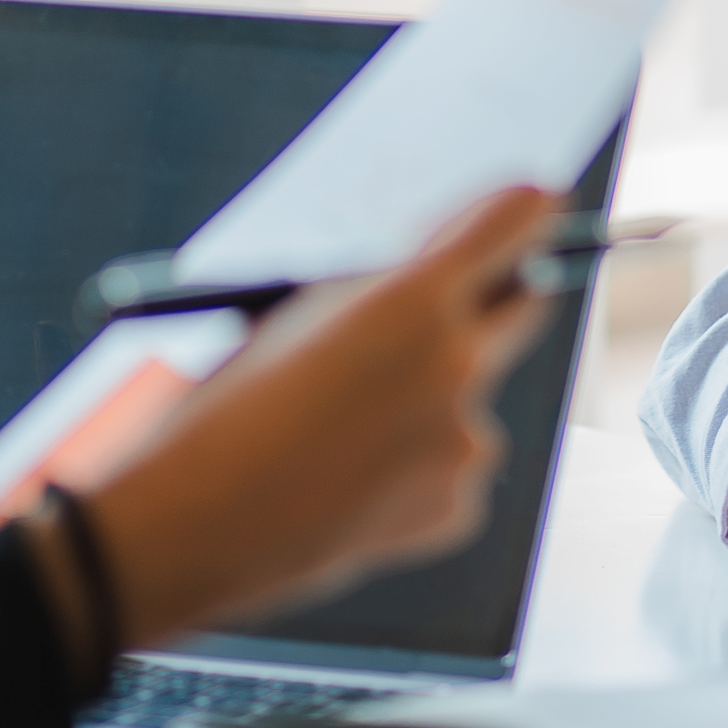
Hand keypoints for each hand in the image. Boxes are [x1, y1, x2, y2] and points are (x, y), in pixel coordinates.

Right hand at [80, 187, 560, 646]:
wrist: (189, 526)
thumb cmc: (220, 411)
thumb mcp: (290, 316)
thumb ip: (373, 290)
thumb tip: (429, 274)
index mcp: (411, 297)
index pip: (513, 223)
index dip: (528, 207)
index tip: (538, 201)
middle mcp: (456, 364)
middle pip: (522, 305)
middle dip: (499, 295)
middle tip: (479, 291)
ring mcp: (464, 442)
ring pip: (472, 399)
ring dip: (434, 401)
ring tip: (345, 430)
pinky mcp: (457, 507)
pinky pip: (451, 469)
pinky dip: (416, 470)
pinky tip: (350, 483)